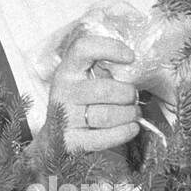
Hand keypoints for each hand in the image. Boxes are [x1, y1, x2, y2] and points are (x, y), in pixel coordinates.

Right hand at [43, 34, 139, 152]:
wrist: (55, 138)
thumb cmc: (80, 104)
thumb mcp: (87, 81)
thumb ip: (105, 71)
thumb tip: (134, 69)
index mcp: (68, 70)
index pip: (83, 49)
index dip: (110, 49)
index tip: (130, 57)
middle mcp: (64, 91)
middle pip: (105, 89)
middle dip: (128, 94)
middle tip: (133, 98)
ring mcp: (65, 117)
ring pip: (107, 115)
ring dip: (129, 114)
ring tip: (133, 114)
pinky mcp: (71, 141)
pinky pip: (105, 138)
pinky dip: (124, 132)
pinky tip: (131, 128)